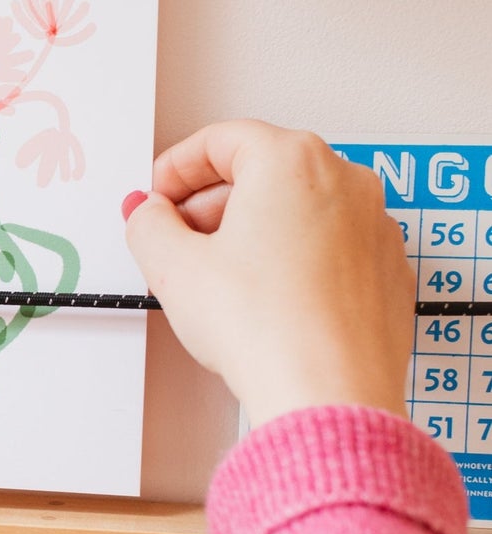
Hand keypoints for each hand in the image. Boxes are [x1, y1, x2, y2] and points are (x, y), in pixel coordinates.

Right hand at [123, 121, 413, 429]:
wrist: (328, 393)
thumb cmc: (266, 328)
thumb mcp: (172, 267)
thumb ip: (147, 224)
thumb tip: (147, 214)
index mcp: (292, 162)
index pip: (222, 140)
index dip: (176, 168)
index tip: (158, 195)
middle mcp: (345, 182)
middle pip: (264, 171)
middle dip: (212, 202)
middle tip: (178, 238)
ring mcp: (374, 227)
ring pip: (300, 209)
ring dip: (253, 230)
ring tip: (218, 277)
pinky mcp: (387, 272)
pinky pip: (331, 247)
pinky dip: (294, 259)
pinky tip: (264, 300)